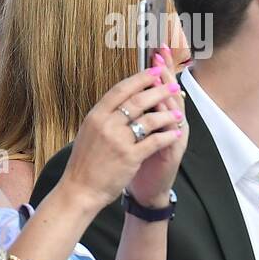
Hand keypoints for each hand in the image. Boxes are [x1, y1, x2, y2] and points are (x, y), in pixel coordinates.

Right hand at [57, 55, 185, 214]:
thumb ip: (106, 116)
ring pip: (149, 120)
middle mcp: (106, 125)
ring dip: (167, 114)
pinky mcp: (130, 157)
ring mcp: (118, 141)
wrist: (80, 189)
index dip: (140, 79)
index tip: (155, 71)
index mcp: (95, 116)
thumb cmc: (86, 161)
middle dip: (158, 91)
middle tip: (172, 85)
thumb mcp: (89, 132)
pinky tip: (176, 132)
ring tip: (178, 112)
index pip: (120, 90)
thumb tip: (122, 99)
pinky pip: (154, 141)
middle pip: (137, 101)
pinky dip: (167, 135)